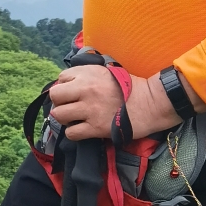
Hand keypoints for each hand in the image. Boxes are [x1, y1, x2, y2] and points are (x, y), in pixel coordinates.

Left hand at [49, 67, 187, 141]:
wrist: (150, 103)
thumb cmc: (130, 87)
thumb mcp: (107, 72)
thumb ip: (88, 75)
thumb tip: (70, 84)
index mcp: (88, 74)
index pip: (61, 78)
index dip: (66, 86)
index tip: (74, 92)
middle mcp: (85, 89)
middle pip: (55, 95)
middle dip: (59, 102)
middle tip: (69, 106)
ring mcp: (89, 109)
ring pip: (59, 115)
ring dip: (65, 118)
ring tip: (75, 119)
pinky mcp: (95, 128)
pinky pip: (71, 133)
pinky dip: (74, 133)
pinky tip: (82, 130)